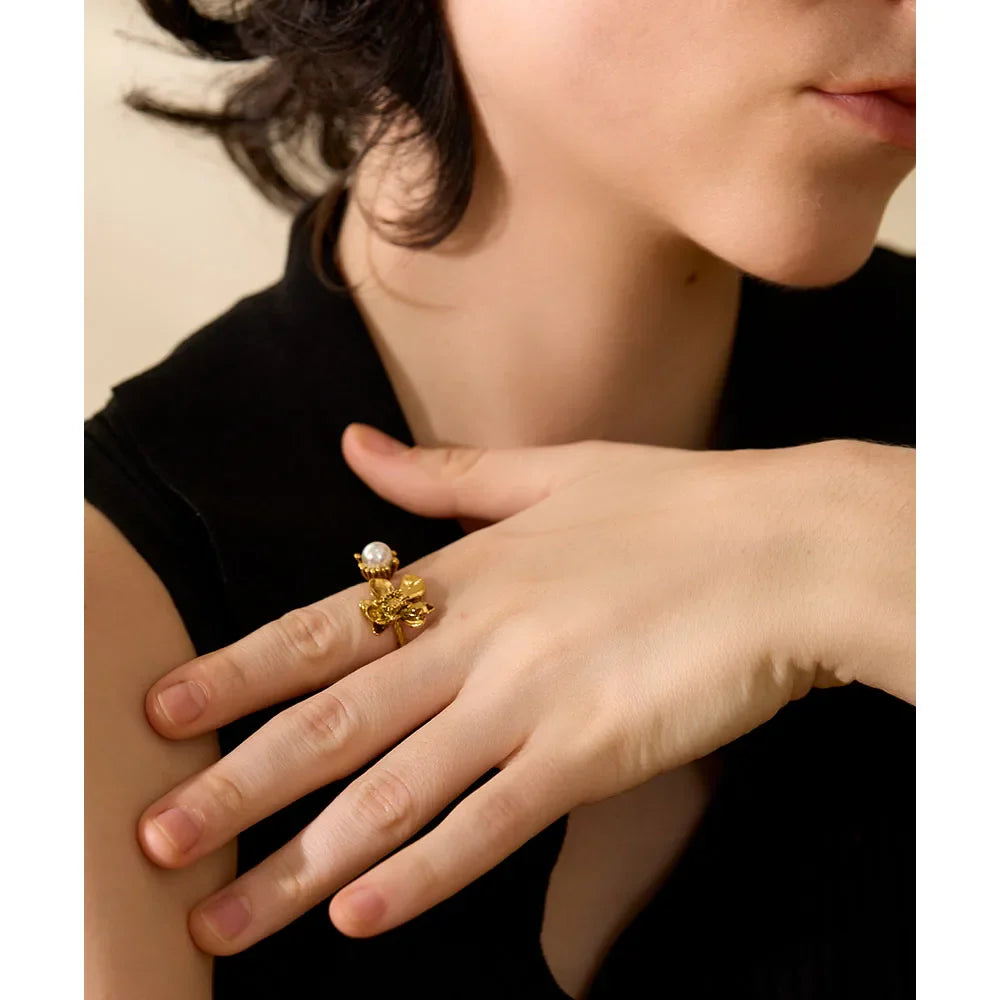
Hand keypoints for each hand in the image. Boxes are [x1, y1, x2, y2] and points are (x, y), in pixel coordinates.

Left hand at [136, 426, 857, 953]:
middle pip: (333, 721)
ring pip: (392, 790)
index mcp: (468, 570)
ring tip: (227, 917)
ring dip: (302, 861)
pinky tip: (361, 919)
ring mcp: (530, 700)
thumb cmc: (682, 507)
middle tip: (152, 839)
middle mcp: (480, 639)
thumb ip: (446, 474)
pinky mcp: (591, 755)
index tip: (159, 709)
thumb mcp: (555, 470)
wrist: (792, 548)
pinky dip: (422, 874)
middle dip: (236, 785)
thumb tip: (356, 448)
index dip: (235, 670)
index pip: (324, 627)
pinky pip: (489, 827)